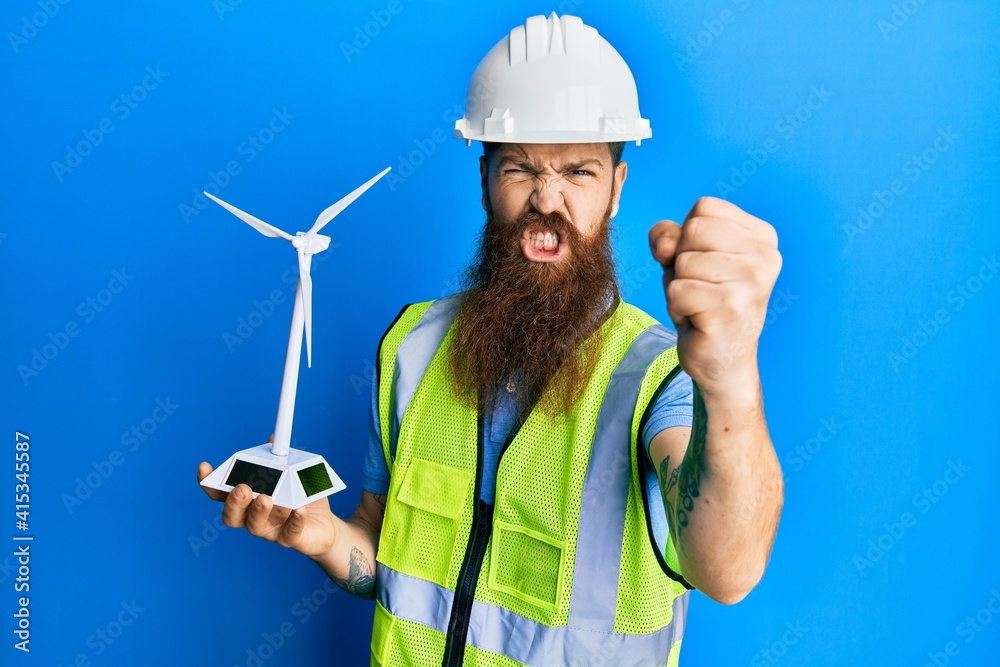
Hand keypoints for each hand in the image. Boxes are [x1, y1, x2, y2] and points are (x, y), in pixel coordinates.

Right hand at [197, 461, 338, 558]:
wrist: (322, 526)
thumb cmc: (300, 499)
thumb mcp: (293, 475)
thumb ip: (282, 459)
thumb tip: (273, 438)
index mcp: (249, 499)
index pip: (222, 493)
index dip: (210, 483)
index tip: (204, 468)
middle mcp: (254, 516)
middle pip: (232, 515)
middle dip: (234, 501)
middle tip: (242, 488)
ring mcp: (270, 530)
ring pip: (255, 526)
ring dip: (258, 511)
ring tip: (266, 498)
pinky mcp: (290, 538)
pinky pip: (289, 533)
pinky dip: (294, 521)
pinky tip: (299, 510)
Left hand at [648, 197, 780, 397]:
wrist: (723, 360)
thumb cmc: (704, 302)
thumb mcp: (683, 259)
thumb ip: (669, 237)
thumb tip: (665, 244)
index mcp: (763, 237)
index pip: (704, 208)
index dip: (688, 237)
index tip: (706, 266)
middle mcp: (765, 257)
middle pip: (692, 231)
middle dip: (682, 261)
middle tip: (701, 289)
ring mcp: (751, 284)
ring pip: (682, 263)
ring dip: (678, 287)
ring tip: (700, 305)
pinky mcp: (730, 310)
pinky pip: (677, 291)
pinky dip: (677, 308)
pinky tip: (698, 320)